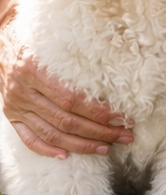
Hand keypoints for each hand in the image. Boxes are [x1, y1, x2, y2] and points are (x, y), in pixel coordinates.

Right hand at [0, 27, 133, 157]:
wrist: (2, 41)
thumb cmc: (37, 38)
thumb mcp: (54, 41)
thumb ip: (77, 57)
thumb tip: (114, 73)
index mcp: (35, 70)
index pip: (72, 100)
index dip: (99, 112)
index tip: (123, 117)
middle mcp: (23, 92)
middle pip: (66, 120)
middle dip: (98, 131)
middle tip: (124, 136)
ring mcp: (16, 107)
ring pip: (51, 134)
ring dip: (81, 144)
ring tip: (105, 148)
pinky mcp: (12, 116)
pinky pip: (29, 139)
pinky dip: (47, 149)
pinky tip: (66, 156)